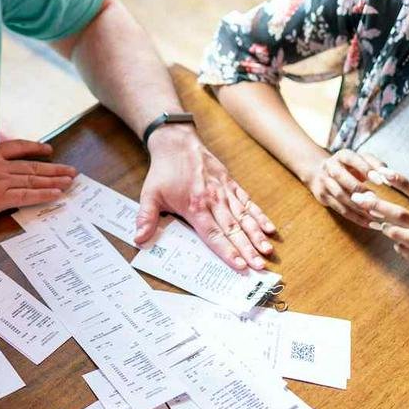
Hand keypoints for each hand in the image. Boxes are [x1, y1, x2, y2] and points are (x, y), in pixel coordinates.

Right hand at [0, 119, 75, 222]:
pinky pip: (25, 197)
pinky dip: (42, 195)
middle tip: (72, 171)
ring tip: (70, 182)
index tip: (49, 149)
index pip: (18, 147)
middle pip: (32, 166)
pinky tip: (57, 194)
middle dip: (54, 168)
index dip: (35, 148)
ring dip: (54, 181)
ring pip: (32, 181)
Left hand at [134, 125, 275, 269]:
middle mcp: (213, 200)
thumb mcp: (150, 194)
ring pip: (244, 217)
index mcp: (194, 206)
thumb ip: (146, 218)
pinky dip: (260, 215)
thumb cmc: (164, 171)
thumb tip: (139, 239)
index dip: (227, 251)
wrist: (177, 142)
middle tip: (260, 266)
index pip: (213, 234)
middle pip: (233, 229)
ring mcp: (225, 191)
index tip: (239, 266)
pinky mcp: (231, 183)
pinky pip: (248, 202)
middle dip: (247, 249)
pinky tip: (270, 228)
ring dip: (257, 235)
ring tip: (268, 251)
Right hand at [306, 148, 387, 226]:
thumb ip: (376, 164)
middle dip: (358, 189)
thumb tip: (389, 175)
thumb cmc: (351, 167)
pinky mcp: (323, 197)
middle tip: (376, 199)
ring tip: (377, 215)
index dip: (366, 169)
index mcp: (342, 156)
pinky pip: (340, 210)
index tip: (380, 181)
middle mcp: (330, 167)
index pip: (352, 160)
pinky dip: (356, 218)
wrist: (321, 172)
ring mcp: (324, 183)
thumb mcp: (362, 160)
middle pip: (341, 177)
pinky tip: (370, 223)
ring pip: (340, 196)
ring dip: (358, 206)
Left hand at [350, 170, 408, 285]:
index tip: (384, 173)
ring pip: (396, 234)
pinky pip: (401, 249)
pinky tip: (403, 242)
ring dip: (385, 226)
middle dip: (377, 205)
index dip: (402, 182)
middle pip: (401, 215)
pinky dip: (398, 243)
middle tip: (358, 198)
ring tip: (384, 222)